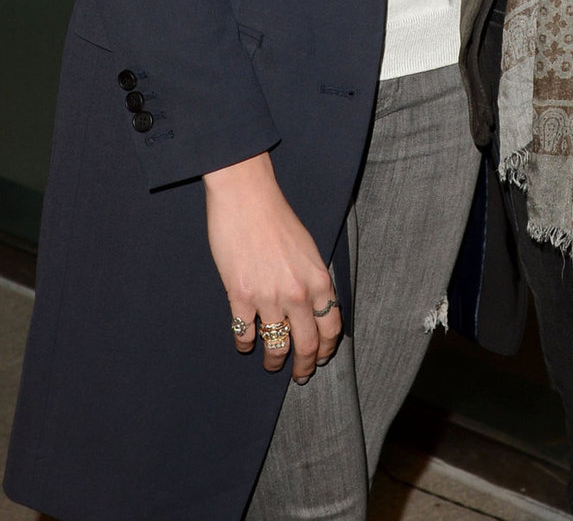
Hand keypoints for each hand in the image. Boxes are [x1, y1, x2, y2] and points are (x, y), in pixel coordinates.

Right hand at [203, 153, 341, 381]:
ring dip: (275, 360)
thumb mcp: (308, 249)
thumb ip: (312, 279)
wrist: (247, 197)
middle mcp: (297, 293)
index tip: (322, 358)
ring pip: (277, 345)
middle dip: (304, 366)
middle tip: (300, 375)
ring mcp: (268, 297)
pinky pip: (245, 333)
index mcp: (318, 279)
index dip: (327, 348)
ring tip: (272, 363)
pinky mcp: (241, 296)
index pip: (331, 327)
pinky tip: (245, 342)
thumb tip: (313, 307)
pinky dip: (245, 342)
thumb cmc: (277, 218)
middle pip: (307, 344)